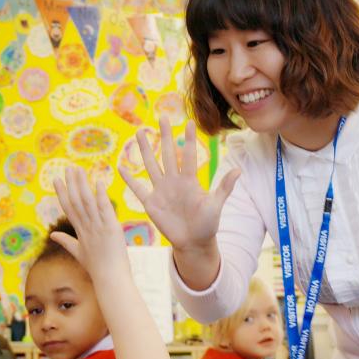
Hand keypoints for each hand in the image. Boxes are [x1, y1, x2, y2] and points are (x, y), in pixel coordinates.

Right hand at [51, 166, 129, 282]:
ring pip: (88, 202)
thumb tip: (52, 234)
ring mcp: (98, 228)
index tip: (56, 179)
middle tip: (67, 168)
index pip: (68, 208)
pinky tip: (99, 183)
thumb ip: (65, 241)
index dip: (62, 193)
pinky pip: (105, 210)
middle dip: (71, 184)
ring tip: (79, 170)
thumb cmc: (97, 268)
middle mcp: (87, 227)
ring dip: (83, 185)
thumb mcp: (78, 253)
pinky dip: (102, 196)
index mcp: (80, 232)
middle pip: (76, 202)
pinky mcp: (112, 229)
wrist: (110, 279)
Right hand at [119, 117, 238, 251]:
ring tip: (140, 132)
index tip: (189, 122)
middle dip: (164, 135)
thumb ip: (224, 187)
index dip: (189, 139)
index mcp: (189, 180)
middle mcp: (174, 181)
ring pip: (150, 165)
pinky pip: (137, 188)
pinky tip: (120, 167)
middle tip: (162, 117)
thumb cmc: (207, 224)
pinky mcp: (151, 202)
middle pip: (167, 153)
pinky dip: (129, 179)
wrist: (194, 242)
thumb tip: (238, 170)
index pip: (188, 155)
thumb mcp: (216, 205)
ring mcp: (161, 190)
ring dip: (144, 149)